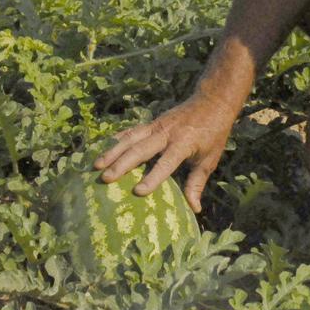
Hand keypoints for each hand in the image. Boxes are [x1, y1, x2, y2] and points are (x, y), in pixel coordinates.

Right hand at [93, 92, 239, 213]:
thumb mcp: (210, 158)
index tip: (138, 192)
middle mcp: (167, 133)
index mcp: (184, 143)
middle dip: (122, 164)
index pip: (167, 162)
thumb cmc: (213, 133)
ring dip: (113, 151)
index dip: (153, 177)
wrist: (211, 101)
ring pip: (131, 138)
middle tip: (105, 178)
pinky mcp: (152, 122)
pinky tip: (102, 148)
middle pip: (141, 149)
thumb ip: (197, 183)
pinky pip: (131, 131)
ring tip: (96, 165)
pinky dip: (117, 139)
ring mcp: (157, 125)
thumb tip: (194, 209)